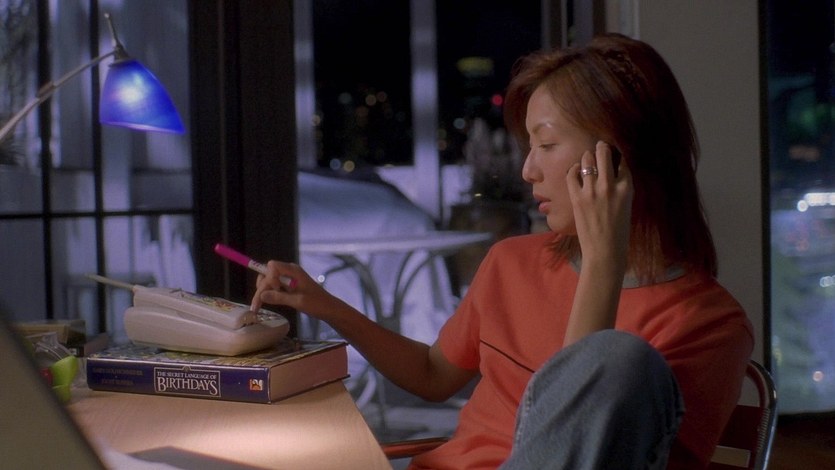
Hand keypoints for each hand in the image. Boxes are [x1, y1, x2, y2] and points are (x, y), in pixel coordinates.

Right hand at [250, 260, 346, 320]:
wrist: (329, 308)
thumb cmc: (317, 304)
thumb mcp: (298, 302)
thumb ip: (279, 298)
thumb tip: (261, 295)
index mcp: (293, 271)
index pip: (272, 266)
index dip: (269, 278)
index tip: (275, 290)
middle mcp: (290, 271)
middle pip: (267, 273)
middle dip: (261, 288)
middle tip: (257, 306)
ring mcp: (289, 278)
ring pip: (269, 280)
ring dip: (263, 291)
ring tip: (259, 306)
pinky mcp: (289, 285)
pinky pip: (274, 286)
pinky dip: (269, 294)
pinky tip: (266, 303)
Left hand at [566, 141, 632, 268]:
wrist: (605, 250)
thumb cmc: (619, 230)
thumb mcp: (627, 204)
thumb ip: (621, 187)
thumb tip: (613, 171)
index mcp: (627, 188)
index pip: (622, 161)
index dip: (618, 155)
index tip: (614, 153)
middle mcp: (610, 185)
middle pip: (604, 154)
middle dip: (601, 147)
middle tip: (599, 146)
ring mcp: (592, 191)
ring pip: (587, 160)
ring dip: (587, 157)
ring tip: (587, 158)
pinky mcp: (577, 198)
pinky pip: (571, 174)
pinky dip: (573, 169)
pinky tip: (575, 170)